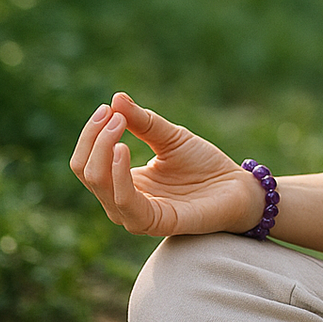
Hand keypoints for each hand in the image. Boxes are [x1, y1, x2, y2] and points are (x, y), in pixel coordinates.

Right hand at [70, 92, 264, 237]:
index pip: (85, 161)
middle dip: (94, 139)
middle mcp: (121, 202)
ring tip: (118, 123)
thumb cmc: (203, 164)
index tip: (106, 108)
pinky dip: (118, 174)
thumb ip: (144, 122)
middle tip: (114, 114)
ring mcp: (135, 215)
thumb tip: (115, 99)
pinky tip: (122, 148)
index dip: (91, 134)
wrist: (237, 186)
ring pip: (100, 184)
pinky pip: (125, 201)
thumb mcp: (170, 137)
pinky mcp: (154, 222)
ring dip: (103, 150)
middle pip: (86, 171)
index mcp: (122, 183)